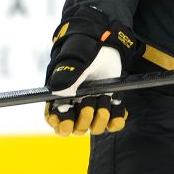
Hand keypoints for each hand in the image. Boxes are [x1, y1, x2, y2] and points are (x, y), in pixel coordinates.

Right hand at [44, 5, 143, 135]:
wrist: (108, 44)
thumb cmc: (85, 49)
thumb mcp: (75, 59)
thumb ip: (67, 75)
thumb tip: (60, 94)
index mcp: (61, 97)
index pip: (56, 121)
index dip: (61, 124)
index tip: (68, 117)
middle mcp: (76, 105)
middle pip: (76, 129)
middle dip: (84, 118)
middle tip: (91, 101)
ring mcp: (94, 106)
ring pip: (95, 128)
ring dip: (101, 116)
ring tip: (105, 97)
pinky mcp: (110, 105)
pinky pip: (113, 123)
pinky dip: (117, 118)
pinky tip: (118, 106)